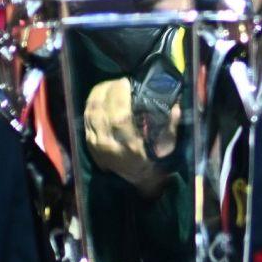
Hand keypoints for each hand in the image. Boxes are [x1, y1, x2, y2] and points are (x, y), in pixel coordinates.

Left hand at [83, 77, 179, 197]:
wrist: (138, 181)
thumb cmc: (155, 161)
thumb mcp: (168, 145)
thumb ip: (171, 125)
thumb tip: (175, 105)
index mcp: (129, 147)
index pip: (119, 117)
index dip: (119, 96)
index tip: (126, 82)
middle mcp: (109, 146)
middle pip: (101, 111)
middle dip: (108, 90)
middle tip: (119, 80)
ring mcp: (96, 145)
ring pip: (90, 112)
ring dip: (98, 94)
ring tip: (109, 84)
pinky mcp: (89, 143)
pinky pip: (86, 118)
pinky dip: (92, 104)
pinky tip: (100, 95)